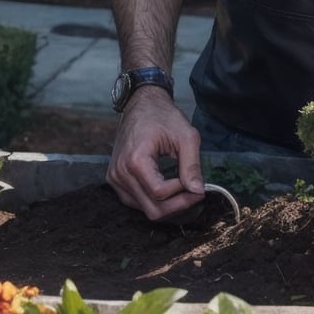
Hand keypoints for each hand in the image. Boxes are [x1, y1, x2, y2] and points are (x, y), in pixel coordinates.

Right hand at [106, 87, 204, 220]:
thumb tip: (197, 191)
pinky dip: (155, 201)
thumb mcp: (185, 135)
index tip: (199, 186)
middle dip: (177, 205)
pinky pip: (137, 202)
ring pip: (144, 209)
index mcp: (135, 160)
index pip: (159, 193)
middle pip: (151, 209)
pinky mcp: (115, 180)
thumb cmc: (163, 116)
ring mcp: (115, 178)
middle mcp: (120, 173)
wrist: (141, 104)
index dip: (183, 194)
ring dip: (167, 206)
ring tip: (185, 190)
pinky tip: (170, 190)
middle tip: (195, 194)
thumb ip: (192, 165)